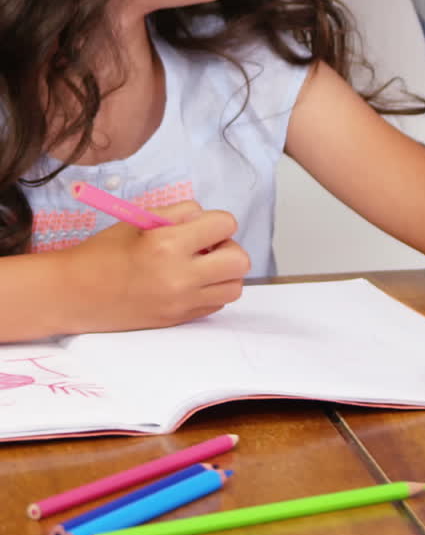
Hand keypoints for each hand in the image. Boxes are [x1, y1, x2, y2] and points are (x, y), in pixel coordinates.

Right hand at [61, 200, 249, 332]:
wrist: (76, 294)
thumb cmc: (103, 252)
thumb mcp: (139, 220)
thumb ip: (179, 214)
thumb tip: (208, 219)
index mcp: (167, 244)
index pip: (225, 225)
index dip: (217, 221)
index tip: (201, 226)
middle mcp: (180, 276)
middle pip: (240, 261)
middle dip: (228, 247)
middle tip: (206, 246)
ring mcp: (181, 303)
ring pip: (235, 287)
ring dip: (224, 272)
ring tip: (200, 266)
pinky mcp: (179, 320)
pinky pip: (217, 304)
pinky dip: (212, 290)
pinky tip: (189, 282)